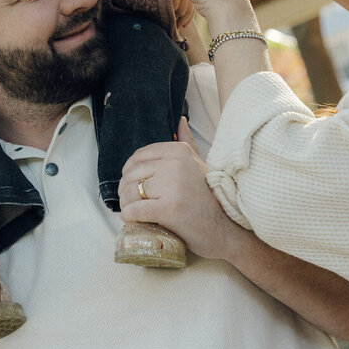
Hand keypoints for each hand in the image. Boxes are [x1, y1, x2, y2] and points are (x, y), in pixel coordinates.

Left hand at [119, 117, 246, 260]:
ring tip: (131, 211)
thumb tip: (180, 120)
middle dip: (125, 189)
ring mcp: (172, 186)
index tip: (133, 183)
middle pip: (132, 174)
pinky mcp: (169, 208)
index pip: (138, 156)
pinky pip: (135, 210)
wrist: (223, 228)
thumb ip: (186, 141)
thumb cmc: (207, 196)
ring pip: (131, 192)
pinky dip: (129, 216)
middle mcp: (175, 164)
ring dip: (125, 204)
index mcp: (179, 151)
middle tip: (130, 201)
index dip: (129, 171)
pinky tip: (132, 219)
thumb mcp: (198, 163)